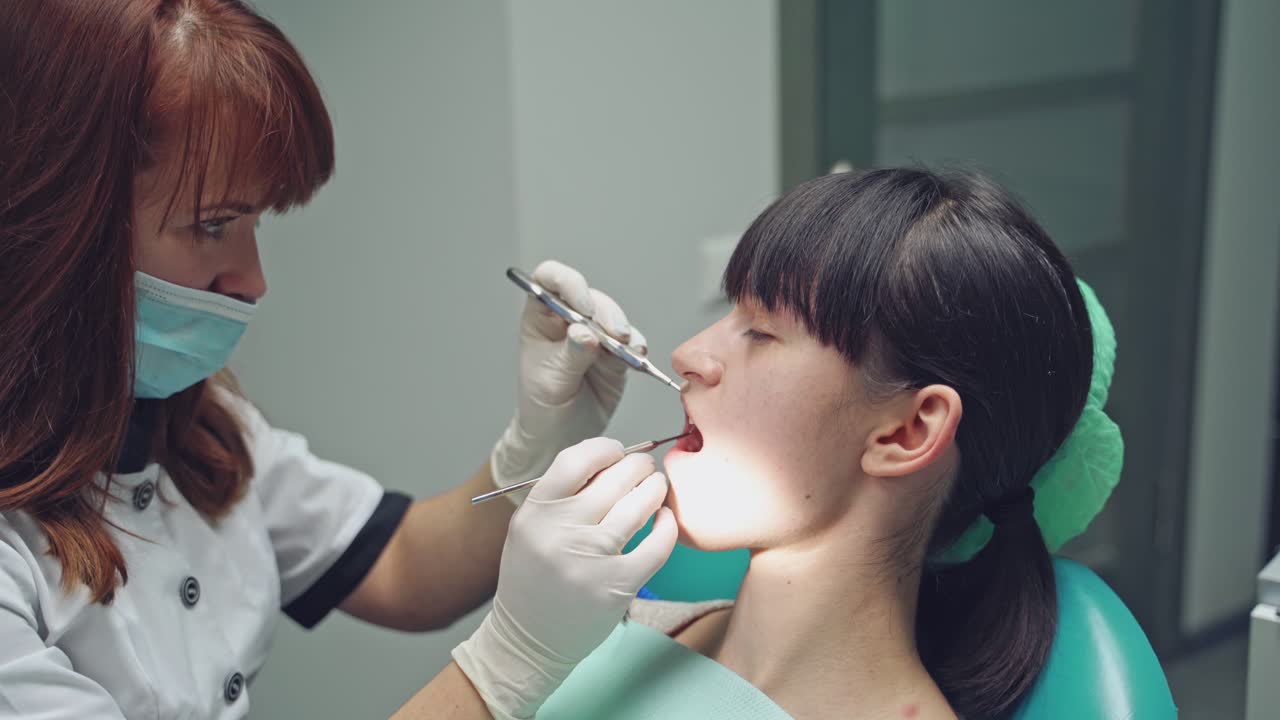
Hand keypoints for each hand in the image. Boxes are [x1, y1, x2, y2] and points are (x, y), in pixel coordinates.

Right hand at [453, 438, 677, 718]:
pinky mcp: (618, 585)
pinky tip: (665, 519)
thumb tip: (612, 460)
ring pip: (639, 506)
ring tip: (657, 487)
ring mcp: (591, 560)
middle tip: (645, 468)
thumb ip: (563, 496)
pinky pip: (657, 544)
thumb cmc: (535, 578)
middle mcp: (561, 532)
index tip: (617, 451)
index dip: (604, 449)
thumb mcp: (531, 529)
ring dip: (655, 489)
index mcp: (535, 513)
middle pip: (614, 479)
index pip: (575, 461)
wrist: (529, 640)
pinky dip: (667, 526)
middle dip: (638, 466)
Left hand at [490, 260, 647, 500]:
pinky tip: (636, 356)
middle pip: (590, 297)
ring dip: (623, 329)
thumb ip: (570, 355)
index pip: (550, 280)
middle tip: (614, 335)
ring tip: (627, 349)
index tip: (583, 307)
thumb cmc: (542, 406)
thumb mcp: (550, 381)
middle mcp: (568, 319)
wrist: (561, 435)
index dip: (568, 283)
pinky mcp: (615, 353)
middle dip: (605, 313)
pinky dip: (636, 346)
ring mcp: (594, 334)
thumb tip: (586, 333)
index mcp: (541, 317)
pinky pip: (630, 340)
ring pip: (613, 316)